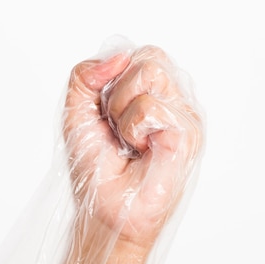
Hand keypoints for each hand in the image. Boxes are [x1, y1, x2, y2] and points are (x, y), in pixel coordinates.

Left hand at [63, 45, 202, 248]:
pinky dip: (133, 129)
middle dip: (116, 91)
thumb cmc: (96, 167)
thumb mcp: (76, 113)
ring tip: (128, 141)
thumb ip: (84, 76)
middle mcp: (171, 98)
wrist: (104, 209)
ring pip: (149, 71)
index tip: (103, 113)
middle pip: (146, 56)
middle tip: (115, 127)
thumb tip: (117, 58)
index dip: (109, 78)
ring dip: (122, 110)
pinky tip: (141, 151)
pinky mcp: (188, 132)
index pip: (134, 54)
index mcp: (149, 91)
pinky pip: (151, 105)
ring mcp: (183, 113)